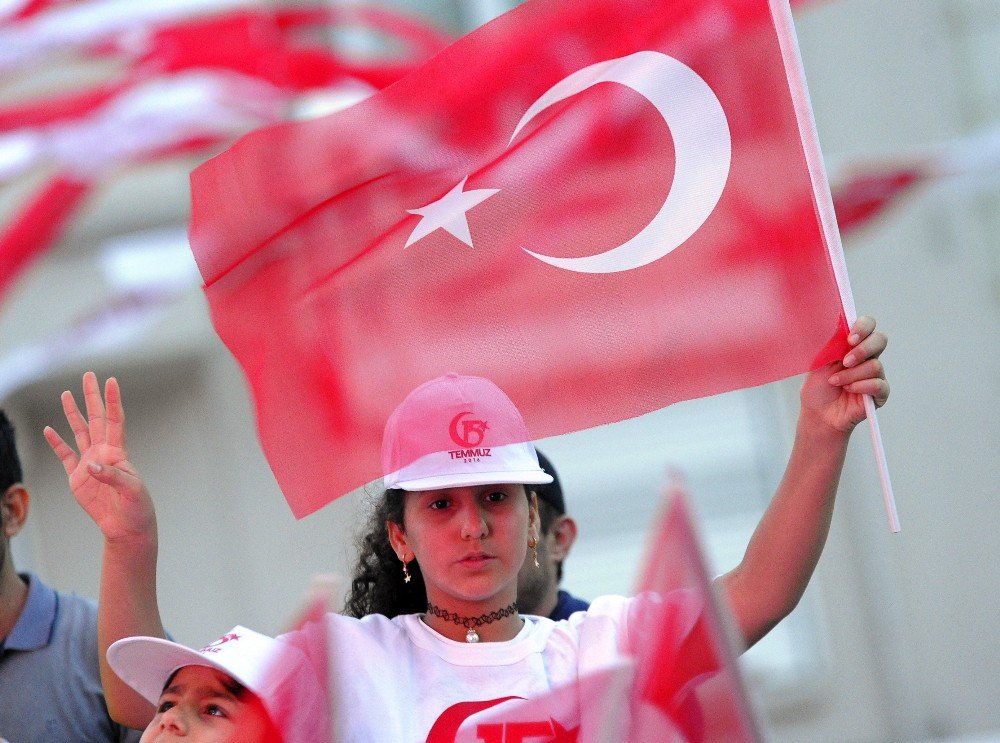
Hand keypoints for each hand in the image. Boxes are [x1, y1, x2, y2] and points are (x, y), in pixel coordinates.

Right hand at [43, 372, 154, 544]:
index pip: (115, 420)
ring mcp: (90, 464)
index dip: (113, 401)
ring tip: (67, 394)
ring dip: (73, 414)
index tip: (111, 381)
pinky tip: (49, 429)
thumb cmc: (136, 507)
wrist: (127, 527)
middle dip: (92, 397)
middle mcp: (104, 453)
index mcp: (118, 452)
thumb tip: (91, 465)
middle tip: (88, 375)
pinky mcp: (78, 478)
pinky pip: (65, 456)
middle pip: (97, 418)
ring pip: (80, 432)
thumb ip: (111, 476)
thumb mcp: (131, 490)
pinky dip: (56, 443)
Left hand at [800, 316, 889, 433]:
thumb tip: (842, 329)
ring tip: (836, 382)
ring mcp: (875, 374)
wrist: (818, 413)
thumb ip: (832, 346)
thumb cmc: (818, 388)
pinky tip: (848, 390)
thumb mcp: (819, 363)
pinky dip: (861, 386)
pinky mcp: (880, 393)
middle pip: (880, 340)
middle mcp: (867, 357)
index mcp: (852, 345)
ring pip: (874, 365)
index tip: (849, 339)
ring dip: (851, 375)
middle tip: (845, 362)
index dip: (863, 327)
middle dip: (862, 349)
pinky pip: (879, 384)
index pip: (867, 325)